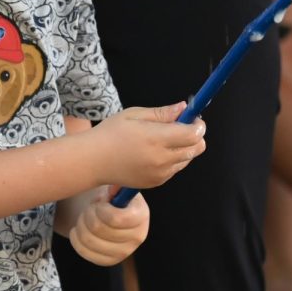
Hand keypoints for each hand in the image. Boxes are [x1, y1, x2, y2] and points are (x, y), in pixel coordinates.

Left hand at [70, 188, 149, 265]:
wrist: (105, 209)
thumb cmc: (109, 194)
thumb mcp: (112, 185)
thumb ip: (113, 186)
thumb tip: (112, 191)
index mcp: (141, 214)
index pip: (117, 219)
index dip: (101, 210)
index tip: (99, 202)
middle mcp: (137, 236)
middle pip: (99, 229)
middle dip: (88, 214)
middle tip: (90, 207)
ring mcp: (124, 251)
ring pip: (89, 240)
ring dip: (81, 224)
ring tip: (85, 216)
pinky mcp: (110, 260)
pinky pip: (85, 252)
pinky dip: (76, 238)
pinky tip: (79, 228)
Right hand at [88, 102, 206, 189]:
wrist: (94, 161)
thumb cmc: (111, 133)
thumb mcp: (134, 114)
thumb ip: (162, 113)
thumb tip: (183, 108)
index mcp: (156, 139)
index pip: (193, 134)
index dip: (198, 124)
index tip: (193, 117)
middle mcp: (161, 159)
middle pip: (196, 148)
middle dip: (195, 135)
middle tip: (181, 126)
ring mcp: (160, 174)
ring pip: (187, 159)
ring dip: (184, 147)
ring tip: (164, 139)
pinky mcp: (157, 183)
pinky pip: (175, 169)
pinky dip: (173, 159)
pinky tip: (156, 151)